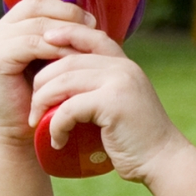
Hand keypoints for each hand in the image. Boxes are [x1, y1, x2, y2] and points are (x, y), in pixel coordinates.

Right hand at [0, 0, 98, 143]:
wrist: (24, 129)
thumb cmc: (45, 93)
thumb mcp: (58, 59)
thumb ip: (67, 38)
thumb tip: (95, 19)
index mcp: (18, 23)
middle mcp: (5, 27)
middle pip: (39, 4)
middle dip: (69, 10)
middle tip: (93, 24)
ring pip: (37, 22)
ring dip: (66, 28)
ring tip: (88, 37)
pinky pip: (30, 44)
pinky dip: (54, 47)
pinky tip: (71, 54)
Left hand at [29, 26, 186, 182]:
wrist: (163, 161)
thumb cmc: (137, 139)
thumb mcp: (121, 104)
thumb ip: (102, 89)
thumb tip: (66, 86)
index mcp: (124, 65)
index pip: (91, 37)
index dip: (65, 34)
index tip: (43, 40)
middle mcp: (123, 68)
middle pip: (68, 60)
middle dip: (42, 80)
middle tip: (32, 105)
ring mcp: (119, 83)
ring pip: (64, 81)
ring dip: (43, 102)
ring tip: (37, 121)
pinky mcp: (113, 103)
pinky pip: (69, 108)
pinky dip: (56, 125)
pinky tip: (57, 140)